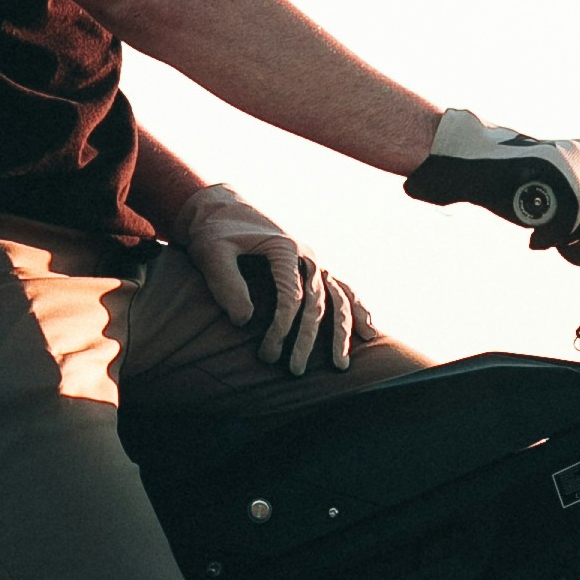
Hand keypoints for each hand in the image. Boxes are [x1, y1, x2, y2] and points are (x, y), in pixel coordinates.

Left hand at [175, 183, 367, 372]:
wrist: (222, 207)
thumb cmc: (214, 231)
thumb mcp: (211, 252)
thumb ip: (226, 283)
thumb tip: (243, 321)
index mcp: (284, 248)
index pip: (291, 296)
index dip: (282, 327)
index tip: (269, 352)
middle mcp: (306, 254)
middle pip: (316, 303)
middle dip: (307, 340)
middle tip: (294, 371)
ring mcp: (314, 260)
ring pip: (338, 297)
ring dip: (342, 332)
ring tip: (341, 365)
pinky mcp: (313, 267)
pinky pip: (342, 289)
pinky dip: (357, 309)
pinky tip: (367, 331)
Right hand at [401, 107, 579, 266]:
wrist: (474, 167)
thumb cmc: (511, 187)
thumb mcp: (551, 214)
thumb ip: (575, 232)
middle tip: (563, 240)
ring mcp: (579, 159)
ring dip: (573, 237)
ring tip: (544, 236)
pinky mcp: (562, 168)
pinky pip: (577, 216)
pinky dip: (557, 236)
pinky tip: (537, 237)